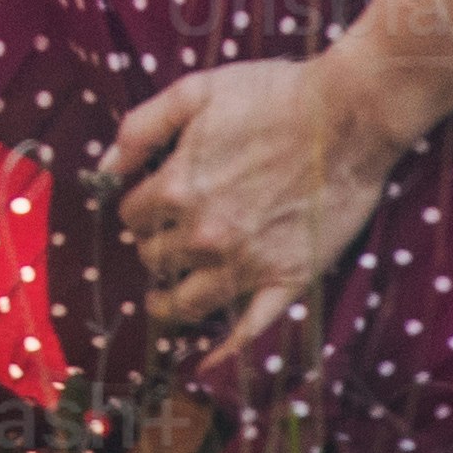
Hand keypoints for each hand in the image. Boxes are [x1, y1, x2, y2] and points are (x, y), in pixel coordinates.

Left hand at [93, 52, 403, 361]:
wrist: (348, 114)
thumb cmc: (274, 95)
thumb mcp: (193, 92)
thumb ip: (140, 128)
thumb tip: (104, 168)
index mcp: (177, 188)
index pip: (130, 215)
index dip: (137, 208)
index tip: (150, 203)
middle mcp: (204, 234)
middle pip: (154, 258)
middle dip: (153, 247)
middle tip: (167, 238)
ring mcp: (246, 263)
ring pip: (186, 303)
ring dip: (168, 303)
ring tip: (165, 300)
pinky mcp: (287, 279)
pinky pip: (250, 329)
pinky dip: (225, 350)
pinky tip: (207, 360)